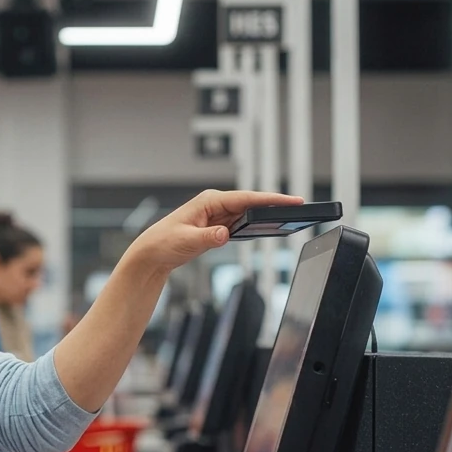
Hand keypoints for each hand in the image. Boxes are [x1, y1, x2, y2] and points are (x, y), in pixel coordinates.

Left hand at [125, 190, 303, 274]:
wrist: (152, 253)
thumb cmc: (163, 242)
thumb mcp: (186, 241)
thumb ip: (207, 238)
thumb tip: (224, 234)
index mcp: (209, 200)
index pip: (246, 198)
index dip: (270, 200)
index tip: (291, 200)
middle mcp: (215, 204)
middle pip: (252, 203)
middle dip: (274, 205)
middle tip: (299, 208)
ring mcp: (218, 215)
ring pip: (248, 213)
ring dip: (266, 216)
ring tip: (289, 219)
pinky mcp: (218, 227)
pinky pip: (242, 224)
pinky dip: (255, 226)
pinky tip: (268, 230)